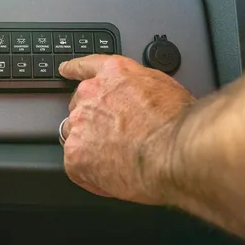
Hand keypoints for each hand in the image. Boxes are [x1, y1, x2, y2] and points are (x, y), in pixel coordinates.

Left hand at [59, 55, 195, 204]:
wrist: (174, 151)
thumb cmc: (178, 123)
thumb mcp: (163, 88)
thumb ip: (140, 89)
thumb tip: (140, 102)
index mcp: (114, 74)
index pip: (86, 66)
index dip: (74, 69)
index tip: (66, 70)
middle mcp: (92, 93)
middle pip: (79, 106)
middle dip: (92, 119)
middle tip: (116, 138)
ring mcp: (80, 123)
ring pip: (75, 135)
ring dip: (90, 145)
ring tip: (116, 160)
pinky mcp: (75, 153)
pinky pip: (76, 166)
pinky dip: (90, 174)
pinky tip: (110, 177)